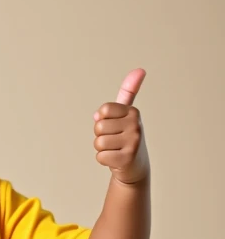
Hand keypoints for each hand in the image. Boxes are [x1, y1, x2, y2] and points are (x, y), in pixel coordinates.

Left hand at [93, 68, 148, 184]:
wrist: (135, 168)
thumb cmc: (127, 139)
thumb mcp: (126, 115)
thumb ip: (128, 94)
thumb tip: (139, 70)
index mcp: (133, 112)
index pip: (103, 111)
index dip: (102, 121)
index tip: (114, 127)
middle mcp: (135, 125)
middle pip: (98, 127)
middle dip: (101, 136)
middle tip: (114, 142)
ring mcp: (133, 142)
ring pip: (99, 142)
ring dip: (102, 149)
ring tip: (115, 151)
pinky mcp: (127, 158)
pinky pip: (100, 156)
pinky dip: (104, 161)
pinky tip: (116, 161)